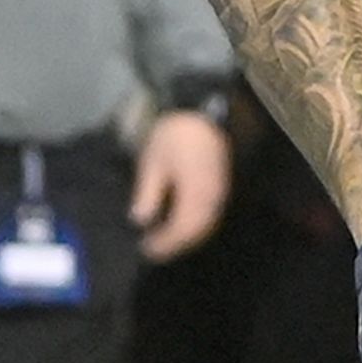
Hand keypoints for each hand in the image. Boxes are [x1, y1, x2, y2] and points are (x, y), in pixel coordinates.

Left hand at [129, 108, 230, 261]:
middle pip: (196, 232)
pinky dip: (194, 224)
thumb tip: (140, 221)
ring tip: (163, 240)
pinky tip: (179, 222)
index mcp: (195, 195)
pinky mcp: (222, 186)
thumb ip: (147, 194)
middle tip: (152, 250)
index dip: (164, 244)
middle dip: (174, 245)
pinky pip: (210, 214)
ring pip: (205, 225)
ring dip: (185, 237)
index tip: (145, 250)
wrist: (203, 112)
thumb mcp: (152, 162)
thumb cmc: (174, 135)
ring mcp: (220, 193)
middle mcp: (213, 199)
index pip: (181, 230)